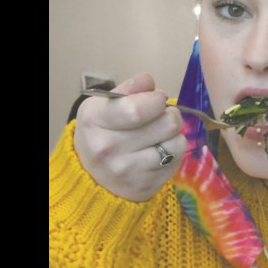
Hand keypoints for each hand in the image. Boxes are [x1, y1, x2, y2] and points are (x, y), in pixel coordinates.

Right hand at [73, 72, 185, 201]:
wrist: (90, 175)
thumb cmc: (101, 130)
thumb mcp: (105, 104)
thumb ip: (129, 88)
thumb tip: (149, 81)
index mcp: (96, 120)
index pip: (139, 109)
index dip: (157, 100)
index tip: (156, 99)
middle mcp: (109, 148)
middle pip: (167, 124)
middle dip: (170, 115)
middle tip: (160, 117)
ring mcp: (128, 171)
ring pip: (177, 143)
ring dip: (173, 135)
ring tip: (159, 135)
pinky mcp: (145, 186)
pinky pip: (176, 161)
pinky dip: (172, 153)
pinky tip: (157, 152)